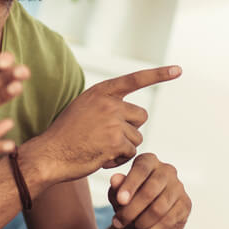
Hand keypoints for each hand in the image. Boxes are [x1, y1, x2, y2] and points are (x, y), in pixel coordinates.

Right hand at [34, 65, 181, 182]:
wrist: (49, 154)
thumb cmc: (65, 135)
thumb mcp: (82, 108)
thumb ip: (105, 105)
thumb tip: (132, 113)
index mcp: (101, 92)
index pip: (135, 79)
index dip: (158, 74)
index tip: (179, 70)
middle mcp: (108, 103)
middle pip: (140, 116)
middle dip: (130, 129)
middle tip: (108, 138)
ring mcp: (112, 122)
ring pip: (136, 137)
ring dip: (123, 147)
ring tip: (99, 148)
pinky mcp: (115, 142)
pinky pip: (131, 151)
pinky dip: (119, 158)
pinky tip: (100, 157)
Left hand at [107, 153, 190, 228]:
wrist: (143, 218)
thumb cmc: (128, 200)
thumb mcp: (118, 194)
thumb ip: (117, 187)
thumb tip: (115, 180)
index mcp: (149, 161)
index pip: (141, 169)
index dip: (130, 184)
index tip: (120, 200)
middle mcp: (167, 170)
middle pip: (150, 190)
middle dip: (132, 209)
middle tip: (118, 222)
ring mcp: (179, 187)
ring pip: (159, 208)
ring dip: (141, 223)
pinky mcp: (185, 205)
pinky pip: (168, 221)